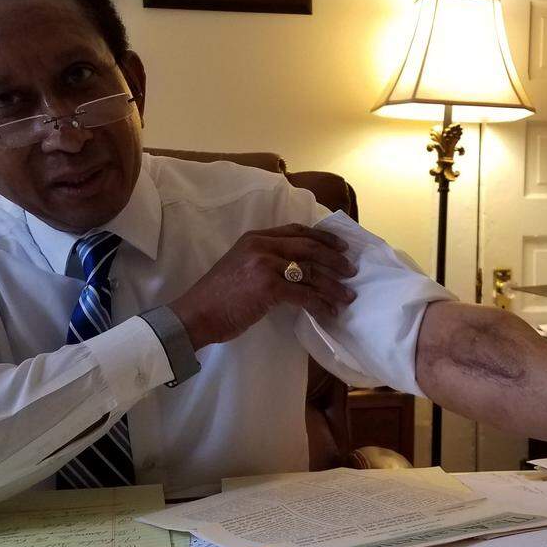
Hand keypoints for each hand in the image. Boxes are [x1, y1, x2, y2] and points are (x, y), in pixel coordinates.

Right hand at [170, 223, 356, 348]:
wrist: (195, 314)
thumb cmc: (217, 297)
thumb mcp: (240, 266)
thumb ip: (265, 260)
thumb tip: (297, 269)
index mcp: (255, 237)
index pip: (297, 231)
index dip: (323, 238)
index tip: (341, 247)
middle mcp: (262, 245)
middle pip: (309, 247)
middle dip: (335, 259)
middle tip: (351, 271)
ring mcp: (265, 264)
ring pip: (311, 271)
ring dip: (333, 286)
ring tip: (347, 296)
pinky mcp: (268, 287)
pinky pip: (304, 294)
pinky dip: (320, 304)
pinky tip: (329, 312)